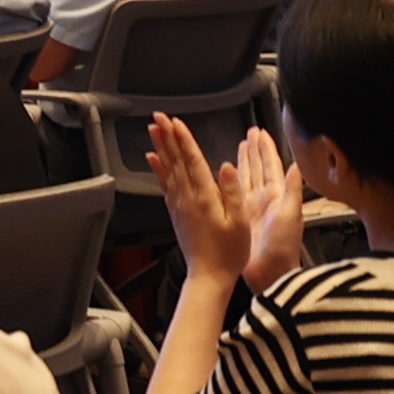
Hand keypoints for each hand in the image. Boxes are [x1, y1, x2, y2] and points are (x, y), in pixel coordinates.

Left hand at [148, 111, 266, 280]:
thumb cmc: (229, 253)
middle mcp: (188, 198)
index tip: (176, 122)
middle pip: (176, 160)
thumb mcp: (240, 222)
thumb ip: (233, 192)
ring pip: (168, 169)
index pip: (192, 160)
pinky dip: (158, 169)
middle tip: (158, 116)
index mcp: (205, 197)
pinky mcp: (176, 213)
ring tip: (153, 130)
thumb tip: (227, 166)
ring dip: (161, 147)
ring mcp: (179, 205)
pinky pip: (165, 184)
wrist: (209, 277)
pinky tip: (153, 159)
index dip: (184, 139)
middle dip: (168, 136)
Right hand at [227, 128, 305, 283]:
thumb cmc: (283, 249)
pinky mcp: (240, 220)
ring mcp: (252, 210)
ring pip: (247, 178)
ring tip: (240, 146)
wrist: (271, 275)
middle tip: (249, 133)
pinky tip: (226, 175)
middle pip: (258, 168)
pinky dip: (231, 182)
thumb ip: (294, 189)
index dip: (265, 148)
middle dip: (254, 150)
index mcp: (277, 196)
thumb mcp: (291, 215)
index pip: (271, 165)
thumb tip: (298, 165)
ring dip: (244, 162)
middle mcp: (264, 201)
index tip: (260, 132)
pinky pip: (234, 194)